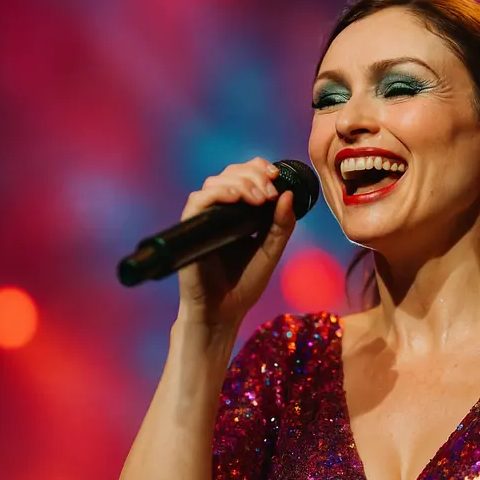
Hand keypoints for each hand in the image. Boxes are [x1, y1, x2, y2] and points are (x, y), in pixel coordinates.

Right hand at [176, 157, 295, 328]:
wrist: (223, 312)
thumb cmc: (244, 284)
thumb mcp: (271, 250)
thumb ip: (282, 225)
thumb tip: (289, 194)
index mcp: (238, 212)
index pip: (244, 175)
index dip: (258, 168)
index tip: (276, 174)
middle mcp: (219, 211)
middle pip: (230, 174)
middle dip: (254, 175)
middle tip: (270, 192)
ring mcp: (204, 219)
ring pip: (215, 182)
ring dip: (240, 183)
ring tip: (259, 198)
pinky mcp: (190, 229)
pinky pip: (198, 201)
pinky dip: (218, 194)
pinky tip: (236, 198)